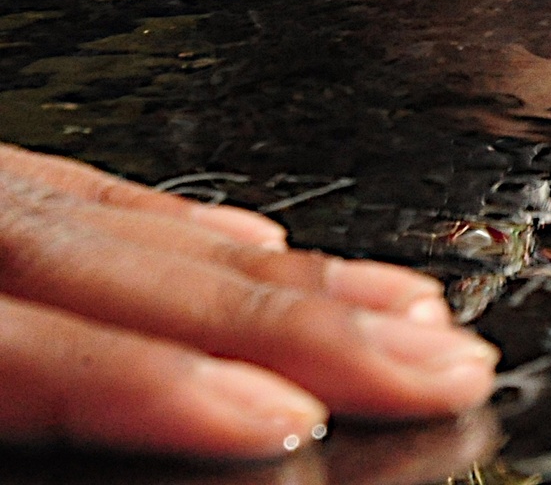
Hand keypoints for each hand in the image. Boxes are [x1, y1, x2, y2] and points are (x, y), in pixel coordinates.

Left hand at [0, 143, 490, 457]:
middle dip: (297, 324)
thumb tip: (201, 432)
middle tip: (434, 363)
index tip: (293, 419)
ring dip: (290, 278)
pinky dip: (195, 228)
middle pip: (129, 273)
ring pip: (138, 225)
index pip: (34, 350)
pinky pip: (94, 195)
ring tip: (408, 311)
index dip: (166, 386)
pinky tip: (261, 243)